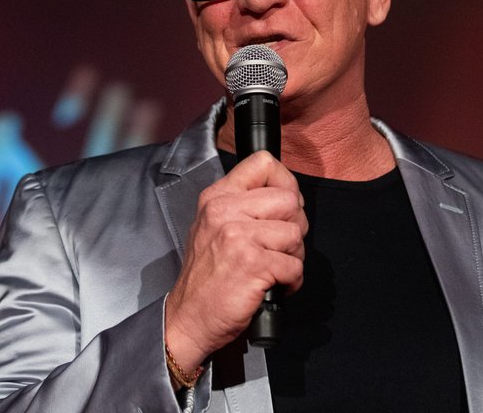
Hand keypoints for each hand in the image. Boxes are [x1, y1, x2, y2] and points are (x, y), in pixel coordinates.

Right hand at [164, 151, 306, 371]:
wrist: (188, 318)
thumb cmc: (207, 278)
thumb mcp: (213, 228)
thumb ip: (243, 206)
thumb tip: (287, 197)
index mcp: (217, 197)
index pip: (262, 163)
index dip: (285, 183)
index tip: (284, 207)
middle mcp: (224, 210)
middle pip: (288, 199)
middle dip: (294, 226)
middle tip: (279, 248)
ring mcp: (237, 236)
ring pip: (295, 233)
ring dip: (294, 257)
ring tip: (275, 269)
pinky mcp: (251, 263)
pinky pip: (294, 265)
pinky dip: (292, 281)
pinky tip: (274, 286)